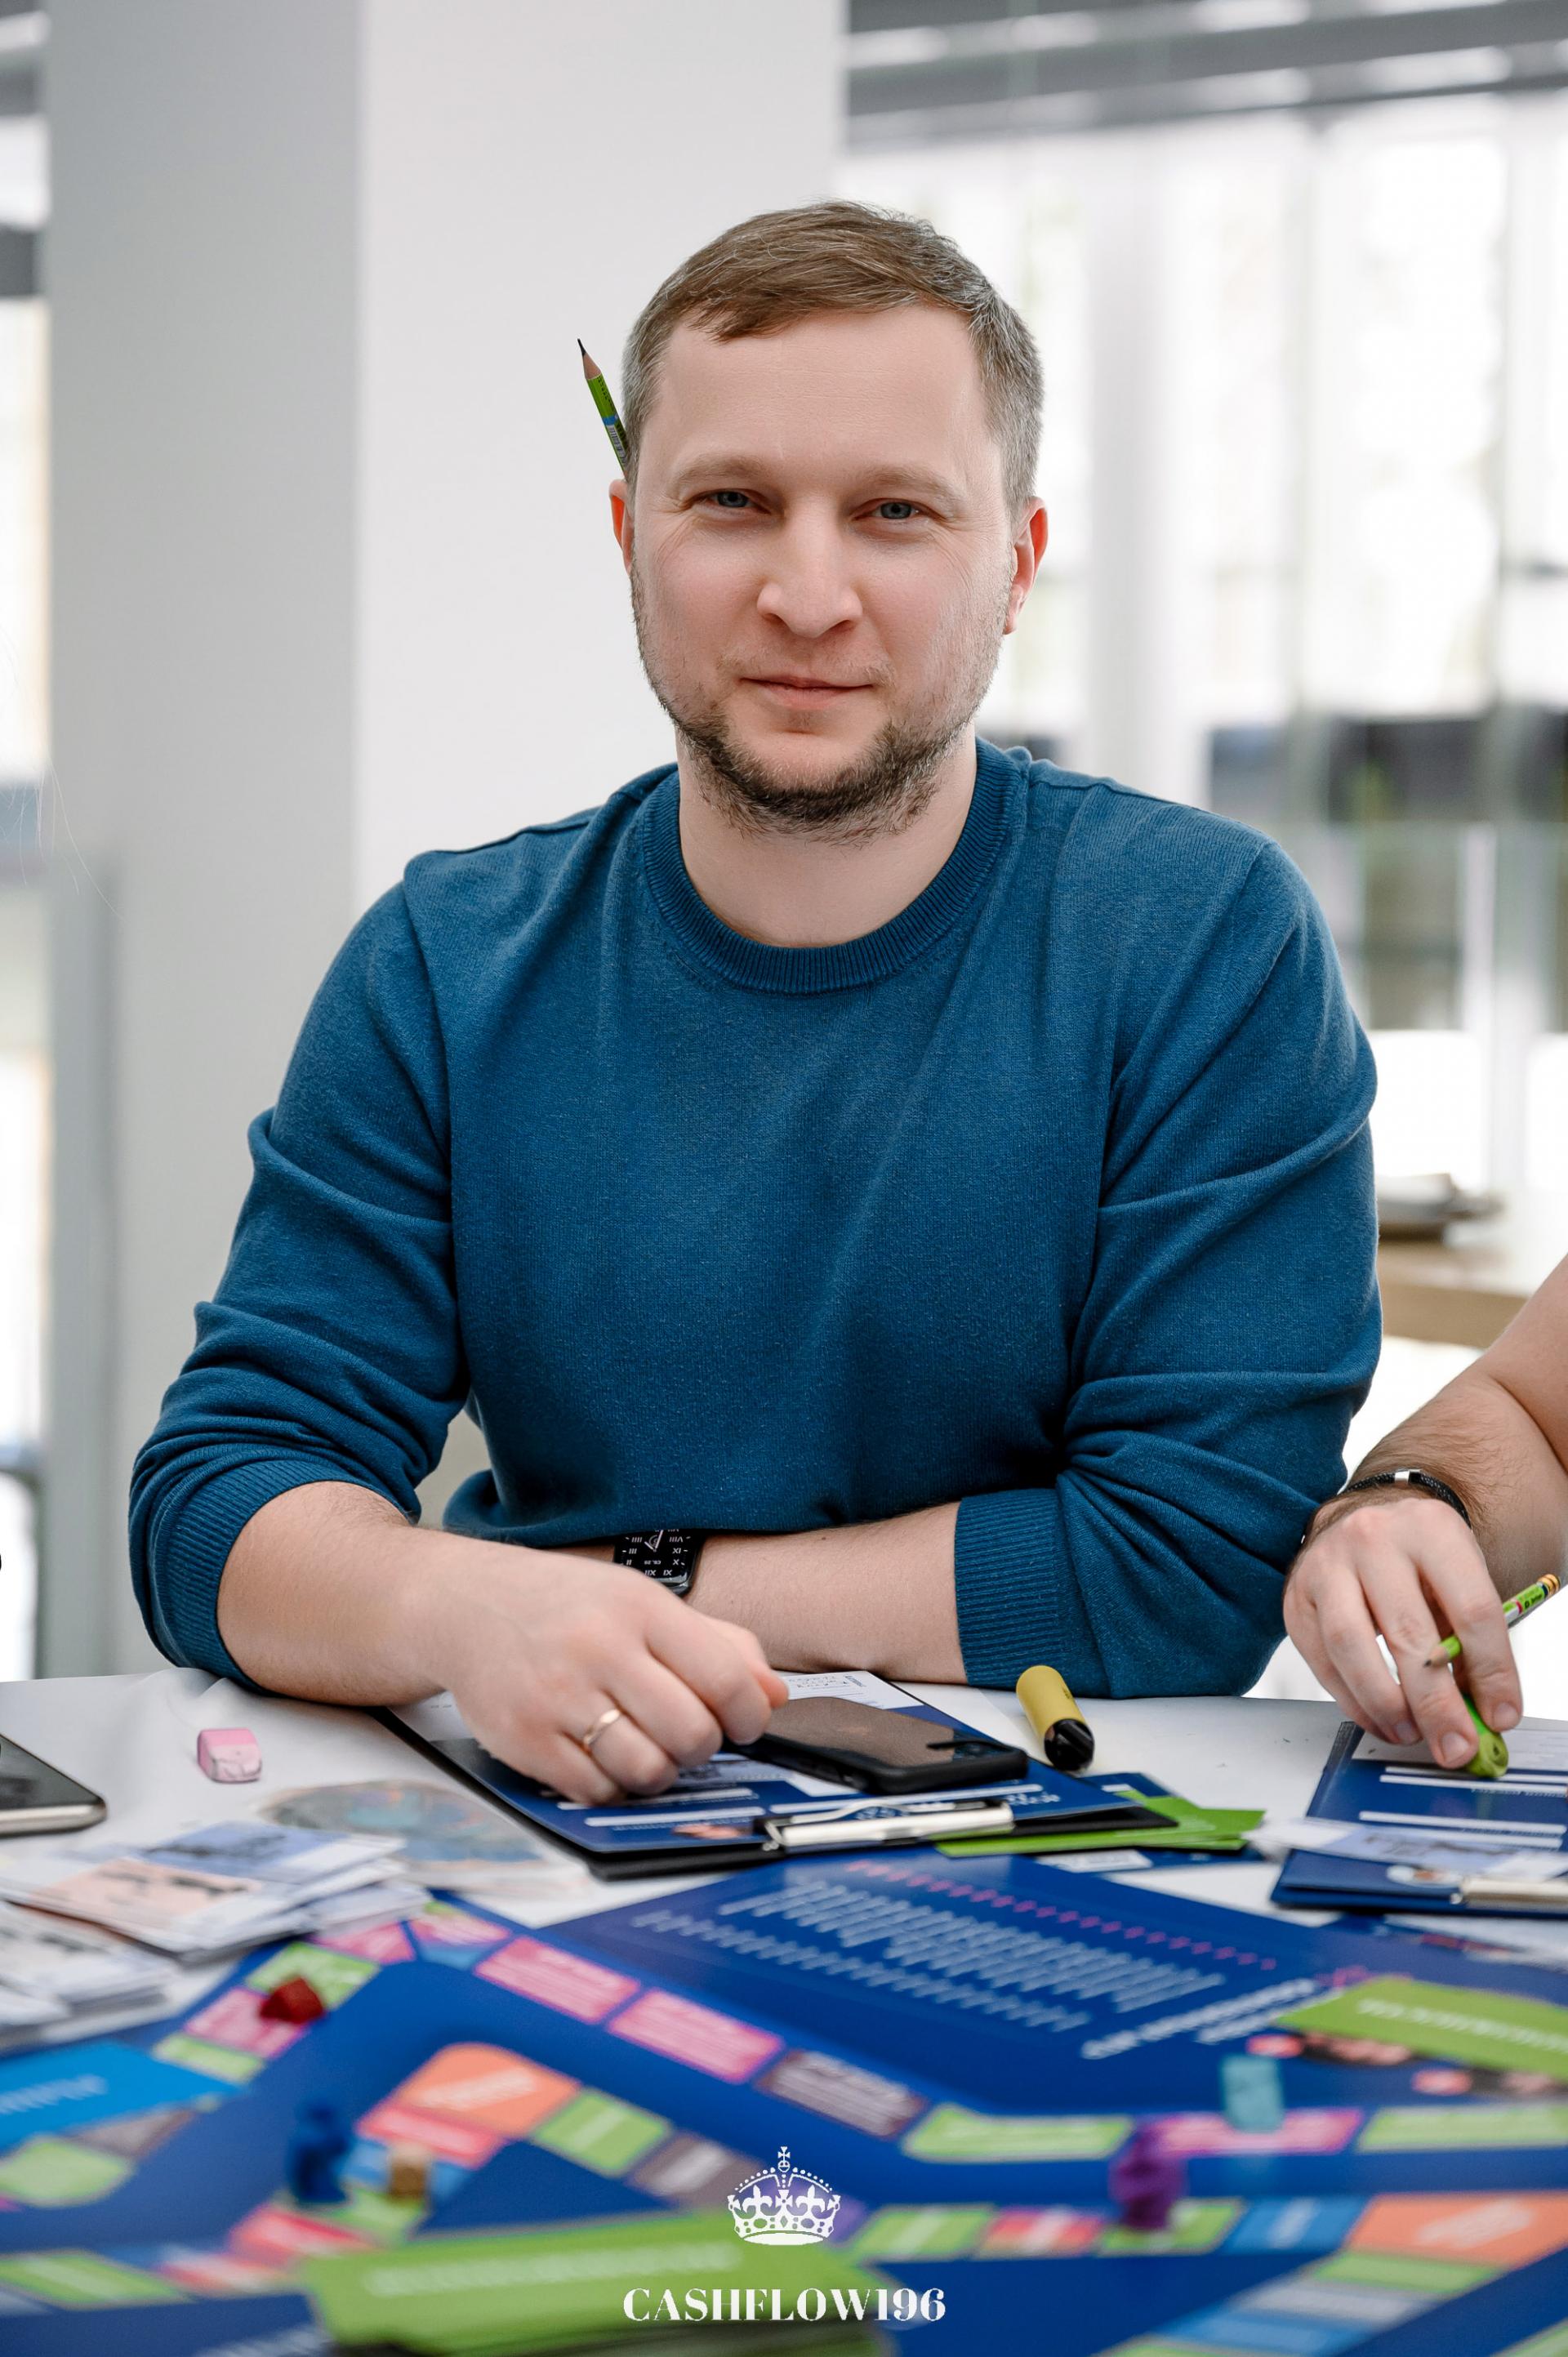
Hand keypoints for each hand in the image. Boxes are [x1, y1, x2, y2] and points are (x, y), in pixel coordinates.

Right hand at [422, 1544, 787, 1800]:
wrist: (465, 1605)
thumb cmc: (568, 1607)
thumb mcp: (643, 1603)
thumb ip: (717, 1643)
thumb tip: (774, 1696)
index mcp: (639, 1609)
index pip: (725, 1678)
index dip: (749, 1716)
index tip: (744, 1724)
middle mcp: (599, 1649)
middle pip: (692, 1733)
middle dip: (702, 1746)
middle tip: (685, 1734)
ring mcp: (557, 1697)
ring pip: (648, 1771)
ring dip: (659, 1771)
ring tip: (645, 1747)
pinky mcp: (523, 1739)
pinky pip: (596, 1790)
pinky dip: (611, 1785)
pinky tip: (602, 1757)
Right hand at [1284, 1492, 1520, 1764]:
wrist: (1363, 1520)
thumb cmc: (1420, 1559)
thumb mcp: (1459, 1578)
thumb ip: (1472, 1644)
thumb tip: (1485, 1716)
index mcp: (1432, 1529)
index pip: (1472, 1609)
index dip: (1492, 1671)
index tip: (1501, 1716)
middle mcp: (1374, 1539)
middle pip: (1408, 1632)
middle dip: (1436, 1703)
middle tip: (1455, 1744)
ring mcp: (1327, 1566)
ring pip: (1350, 1645)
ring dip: (1385, 1703)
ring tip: (1411, 1733)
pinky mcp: (1297, 1598)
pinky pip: (1321, 1660)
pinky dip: (1353, 1700)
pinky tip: (1380, 1719)